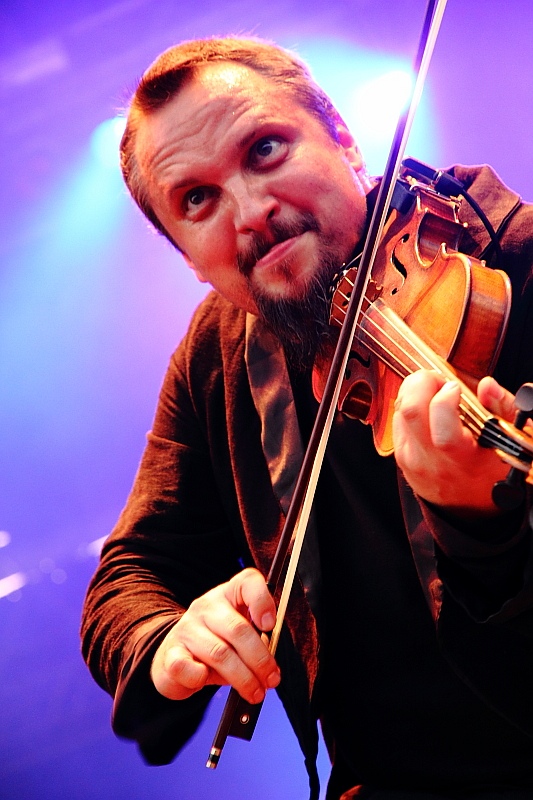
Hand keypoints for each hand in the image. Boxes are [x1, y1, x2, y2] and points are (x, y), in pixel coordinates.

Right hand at [150, 568, 280, 703]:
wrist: (177, 658)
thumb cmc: (218, 646)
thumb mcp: (239, 638)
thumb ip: (257, 642)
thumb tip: (271, 668)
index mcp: (229, 594)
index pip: (247, 582)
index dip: (262, 601)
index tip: (270, 625)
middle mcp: (207, 606)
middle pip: (238, 629)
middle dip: (260, 660)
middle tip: (271, 680)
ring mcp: (186, 627)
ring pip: (219, 653)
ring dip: (243, 678)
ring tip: (256, 692)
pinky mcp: (170, 652)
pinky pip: (187, 667)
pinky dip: (199, 678)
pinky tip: (206, 682)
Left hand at [392, 371, 515, 516]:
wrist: (467, 507)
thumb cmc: (490, 471)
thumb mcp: (506, 441)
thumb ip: (501, 409)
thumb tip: (486, 385)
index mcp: (461, 458)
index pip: (441, 422)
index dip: (446, 397)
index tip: (456, 388)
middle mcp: (430, 459)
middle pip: (410, 409)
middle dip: (424, 383)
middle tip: (441, 382)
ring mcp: (410, 458)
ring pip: (400, 409)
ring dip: (416, 392)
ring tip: (436, 396)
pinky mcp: (399, 454)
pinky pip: (396, 418)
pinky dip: (410, 405)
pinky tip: (428, 411)